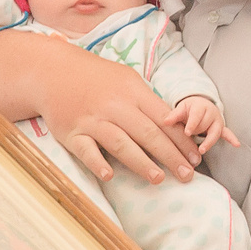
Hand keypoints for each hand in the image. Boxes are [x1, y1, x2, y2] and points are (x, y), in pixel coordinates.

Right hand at [28, 39, 200, 184]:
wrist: (53, 71)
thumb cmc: (97, 78)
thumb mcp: (127, 80)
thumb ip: (148, 102)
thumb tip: (174, 125)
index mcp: (132, 92)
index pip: (164, 119)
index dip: (182, 140)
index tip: (197, 157)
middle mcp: (115, 107)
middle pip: (148, 133)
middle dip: (171, 156)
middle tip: (188, 175)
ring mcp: (92, 120)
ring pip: (121, 143)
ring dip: (142, 163)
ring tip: (160, 179)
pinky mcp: (71, 132)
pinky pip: (86, 150)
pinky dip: (97, 162)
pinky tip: (109, 175)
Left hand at [170, 95, 238, 156]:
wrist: (200, 106)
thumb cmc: (189, 109)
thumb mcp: (180, 109)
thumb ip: (174, 116)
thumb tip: (165, 121)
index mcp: (200, 106)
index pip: (197, 115)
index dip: (192, 124)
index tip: (187, 133)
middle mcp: (211, 112)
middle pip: (205, 125)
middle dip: (197, 132)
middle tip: (189, 136)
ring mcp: (217, 121)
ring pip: (215, 132)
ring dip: (208, 141)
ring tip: (202, 149)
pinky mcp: (221, 128)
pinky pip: (227, 133)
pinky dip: (231, 138)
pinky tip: (236, 144)